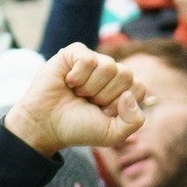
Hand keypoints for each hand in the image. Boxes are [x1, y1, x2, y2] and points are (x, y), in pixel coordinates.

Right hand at [3, 44, 143, 157]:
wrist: (47, 125)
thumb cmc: (78, 127)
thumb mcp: (112, 134)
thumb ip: (134, 121)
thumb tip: (129, 95)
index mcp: (121, 89)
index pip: (139, 88)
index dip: (120, 105)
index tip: (103, 113)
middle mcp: (110, 73)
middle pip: (126, 75)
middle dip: (106, 96)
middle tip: (89, 102)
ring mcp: (93, 61)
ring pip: (109, 66)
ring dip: (90, 87)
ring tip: (77, 93)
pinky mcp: (75, 53)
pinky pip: (88, 59)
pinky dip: (78, 76)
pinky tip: (68, 82)